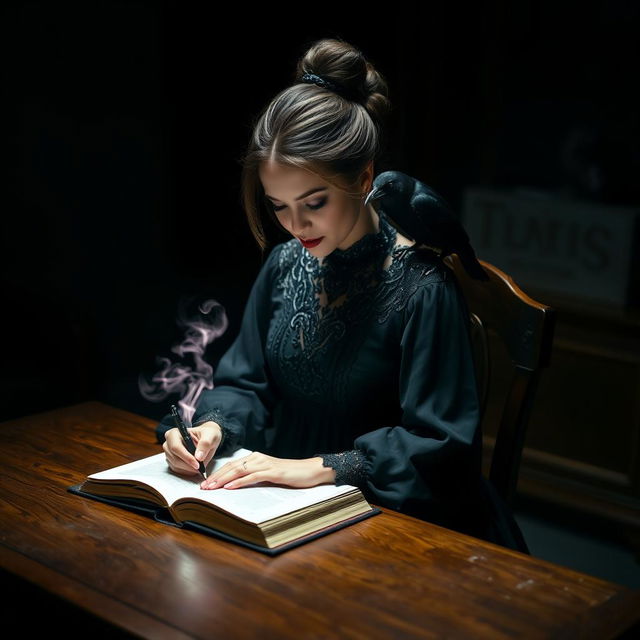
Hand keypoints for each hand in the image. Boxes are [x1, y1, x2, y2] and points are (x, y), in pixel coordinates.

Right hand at [162, 421, 222, 476]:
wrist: (207, 439)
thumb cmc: (207, 434)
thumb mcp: (210, 435)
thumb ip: (205, 444)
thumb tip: (199, 457)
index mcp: (174, 433)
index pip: (176, 447)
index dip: (186, 457)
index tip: (197, 464)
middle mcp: (168, 443)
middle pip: (175, 459)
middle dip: (189, 466)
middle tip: (201, 467)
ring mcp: (169, 453)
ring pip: (176, 466)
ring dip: (189, 469)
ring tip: (200, 466)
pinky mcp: (171, 462)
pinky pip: (177, 470)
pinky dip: (187, 471)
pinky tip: (195, 467)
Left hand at [200, 452, 335, 489]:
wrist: (311, 471)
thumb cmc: (290, 474)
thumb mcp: (269, 475)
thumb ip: (254, 476)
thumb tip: (236, 485)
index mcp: (255, 458)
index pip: (231, 465)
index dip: (217, 474)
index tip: (205, 484)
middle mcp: (258, 458)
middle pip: (231, 467)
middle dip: (215, 477)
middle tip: (202, 488)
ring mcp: (265, 464)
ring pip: (239, 470)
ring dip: (223, 480)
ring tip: (211, 488)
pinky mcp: (273, 471)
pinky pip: (252, 476)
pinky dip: (239, 481)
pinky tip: (230, 487)